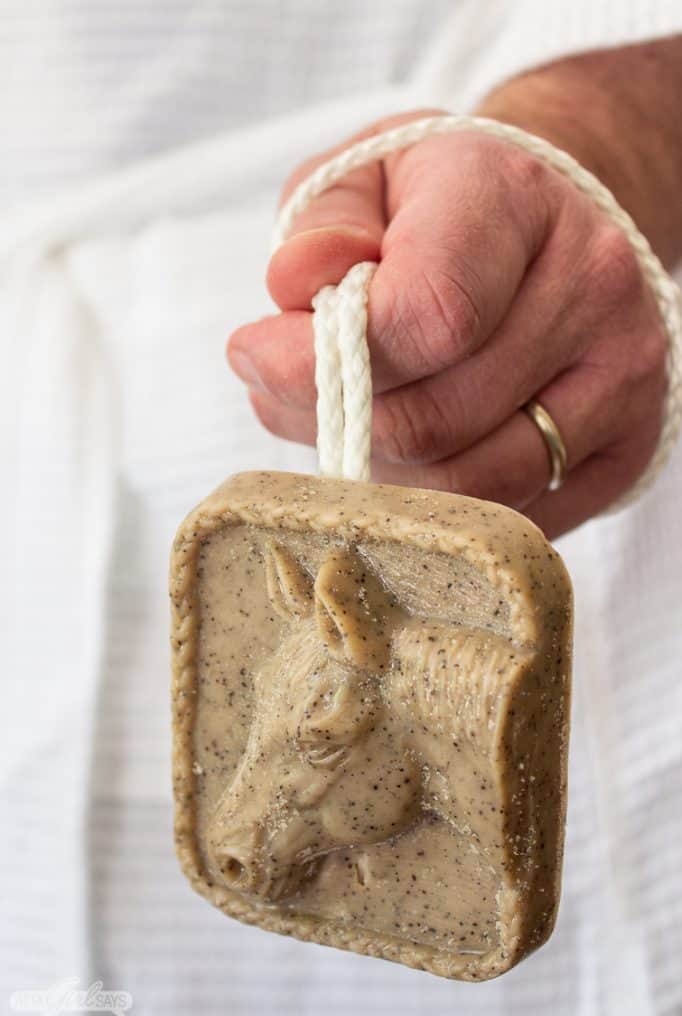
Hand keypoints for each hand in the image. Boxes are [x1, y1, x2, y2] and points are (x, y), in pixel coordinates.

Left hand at [228, 103, 668, 538]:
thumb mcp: (361, 178)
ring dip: (381, 473)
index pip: (429, 314)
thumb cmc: (437, 206)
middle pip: (435, 419)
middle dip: (338, 425)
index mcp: (515, 199)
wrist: (549, 224)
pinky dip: (438, 503)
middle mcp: (591, 287)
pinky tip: (410, 452)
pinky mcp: (625, 447)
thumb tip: (294, 290)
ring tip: (346, 424)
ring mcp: (621, 376)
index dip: (323, 361)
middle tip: (288, 396)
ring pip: (469, 485)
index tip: (254, 354)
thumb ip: (319, 226)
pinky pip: (509, 518)